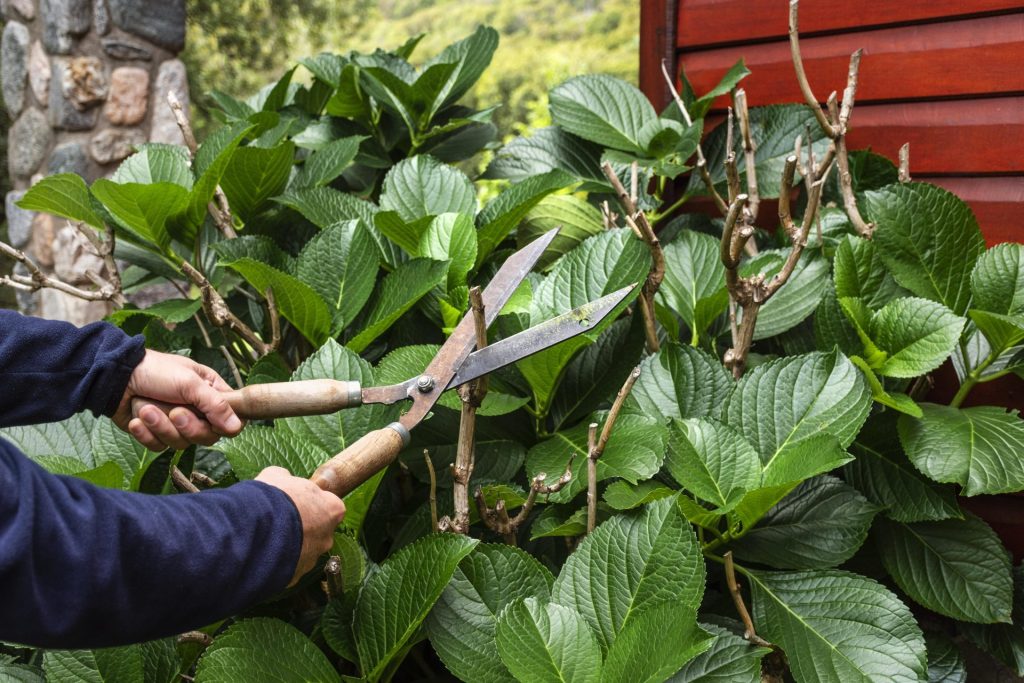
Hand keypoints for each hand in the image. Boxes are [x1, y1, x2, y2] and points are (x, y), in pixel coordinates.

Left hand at [112, 350, 243, 450]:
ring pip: (181, 443)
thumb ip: (215, 405)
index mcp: (211, 393)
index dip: (223, 424)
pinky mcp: (156, 434)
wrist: (115, 378)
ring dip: (161, 427)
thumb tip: (237, 427)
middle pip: (207, 436)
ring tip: (146, 409)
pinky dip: (146, 434)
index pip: (232, 418)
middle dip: (187, 426)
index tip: (211, 420)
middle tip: (174, 412)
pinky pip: (159, 446)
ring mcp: (176, 424)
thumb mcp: (189, 383)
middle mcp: (197, 410)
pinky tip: (137, 420)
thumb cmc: (156, 371)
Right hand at [256, 466, 345, 585]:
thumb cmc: (272, 499)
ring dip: (290, 545)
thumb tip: (284, 478)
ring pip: (303, 551)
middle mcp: (327, 536)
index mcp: (331, 509)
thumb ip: (286, 478)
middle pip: (319, 531)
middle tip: (281, 522)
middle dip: (303, 527)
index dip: (313, 504)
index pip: (331, 506)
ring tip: (268, 539)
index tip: (298, 503)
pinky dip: (278, 562)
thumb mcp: (277, 476)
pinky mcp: (296, 575)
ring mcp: (313, 558)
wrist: (255, 530)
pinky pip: (288, 567)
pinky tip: (263, 553)